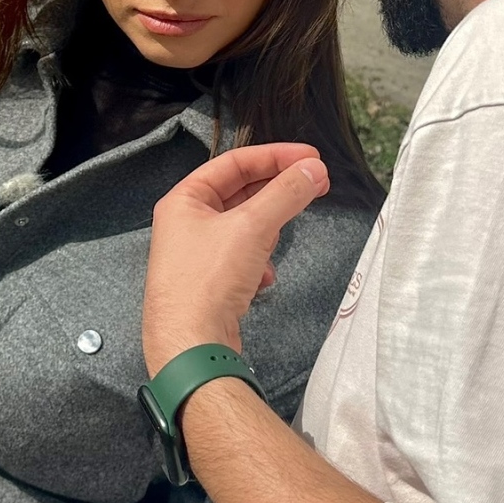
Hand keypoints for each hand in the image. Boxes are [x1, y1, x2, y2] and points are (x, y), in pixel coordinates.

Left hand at [142, 144, 328, 375]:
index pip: (235, 163)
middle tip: (319, 184)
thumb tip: (315, 169)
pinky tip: (263, 279)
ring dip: (266, 232)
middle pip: (241, 193)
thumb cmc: (209, 280)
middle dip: (278, 192)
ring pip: (244, 228)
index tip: (312, 158)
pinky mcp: (209, 283)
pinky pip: (242, 259)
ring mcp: (196, 255)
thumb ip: (286, 193)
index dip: (276, 156)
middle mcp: (185, 223)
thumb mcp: (253, 227)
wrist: (191, 346)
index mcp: (184, 199)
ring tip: (278, 239)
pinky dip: (258, 263)